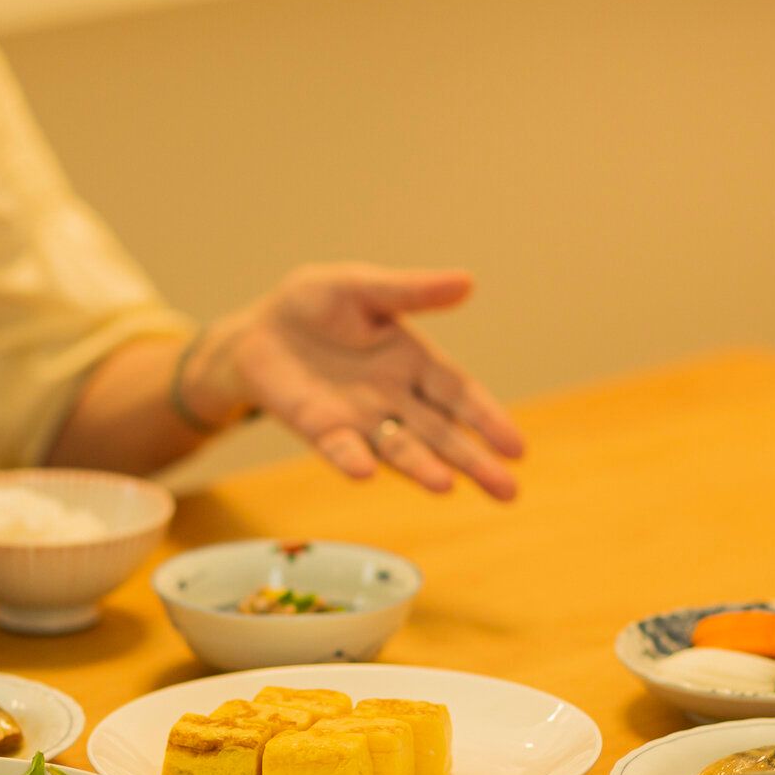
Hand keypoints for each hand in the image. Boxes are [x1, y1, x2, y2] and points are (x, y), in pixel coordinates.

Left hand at [186, 264, 526, 499]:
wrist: (257, 330)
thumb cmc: (315, 304)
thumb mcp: (363, 286)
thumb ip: (410, 291)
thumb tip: (467, 281)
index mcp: (414, 361)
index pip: (460, 395)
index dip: (488, 420)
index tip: (517, 449)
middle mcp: (395, 398)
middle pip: (441, 435)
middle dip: (474, 462)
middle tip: (508, 492)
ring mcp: (359, 419)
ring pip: (399, 449)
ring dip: (421, 468)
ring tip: (446, 488)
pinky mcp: (320, 428)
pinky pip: (339, 447)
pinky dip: (351, 459)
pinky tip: (365, 471)